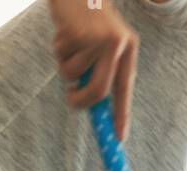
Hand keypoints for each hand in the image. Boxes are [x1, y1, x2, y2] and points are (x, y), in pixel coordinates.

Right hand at [49, 0, 138, 137]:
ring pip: (74, 74)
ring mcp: (97, 38)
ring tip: (68, 47)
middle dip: (82, 101)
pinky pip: (62, 57)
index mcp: (128, 47)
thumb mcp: (104, 41)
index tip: (118, 138)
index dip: (122, 115)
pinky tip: (64, 32)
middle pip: (99, 90)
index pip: (125, 88)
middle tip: (72, 101)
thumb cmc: (89, 17)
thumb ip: (102, 68)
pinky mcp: (77, 32)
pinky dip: (58, 50)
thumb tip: (93, 104)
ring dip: (65, 67)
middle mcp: (116, 44)